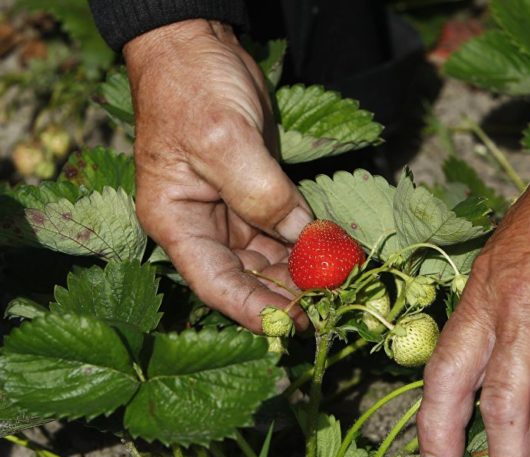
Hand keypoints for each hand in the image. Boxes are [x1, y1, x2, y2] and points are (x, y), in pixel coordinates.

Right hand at [124, 19, 311, 331]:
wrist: (199, 47)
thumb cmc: (193, 91)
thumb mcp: (225, 140)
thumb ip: (261, 193)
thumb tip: (304, 240)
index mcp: (177, 223)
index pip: (216, 283)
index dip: (254, 310)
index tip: (294, 324)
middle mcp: (204, 226)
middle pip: (248, 277)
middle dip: (288, 294)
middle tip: (331, 306)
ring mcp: (233, 213)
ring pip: (272, 259)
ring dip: (304, 273)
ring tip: (341, 285)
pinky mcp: (259, 195)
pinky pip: (287, 231)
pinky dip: (310, 244)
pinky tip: (337, 254)